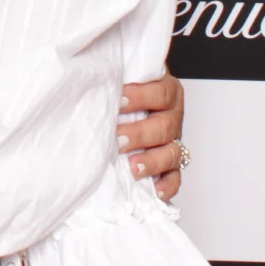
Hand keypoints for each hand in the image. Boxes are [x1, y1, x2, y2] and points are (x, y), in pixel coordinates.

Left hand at [119, 71, 185, 201]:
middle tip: (118, 139)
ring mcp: (173, 141)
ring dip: (152, 161)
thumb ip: (114, 75)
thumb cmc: (123, 88)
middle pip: (165, 126)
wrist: (129, 103)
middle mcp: (172, 116)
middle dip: (140, 133)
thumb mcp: (122, 75)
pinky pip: (175, 177)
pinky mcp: (170, 164)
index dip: (142, 97)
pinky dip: (167, 185)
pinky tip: (154, 190)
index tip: (120, 100)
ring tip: (132, 167)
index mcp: (167, 91)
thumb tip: (89, 77)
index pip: (161, 93)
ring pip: (172, 153)